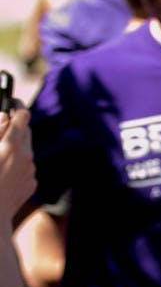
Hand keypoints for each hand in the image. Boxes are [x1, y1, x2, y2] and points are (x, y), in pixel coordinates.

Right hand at [0, 105, 34, 222]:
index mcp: (11, 145)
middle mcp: (26, 157)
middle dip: (16, 126)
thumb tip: (5, 116)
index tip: (14, 103)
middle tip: (5, 125)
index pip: (22, 116)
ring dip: (16, 147)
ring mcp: (30, 171)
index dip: (17, 107)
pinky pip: (26, 168)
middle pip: (26, 132)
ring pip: (26, 150)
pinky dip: (17, 164)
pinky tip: (2, 172)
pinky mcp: (31, 184)